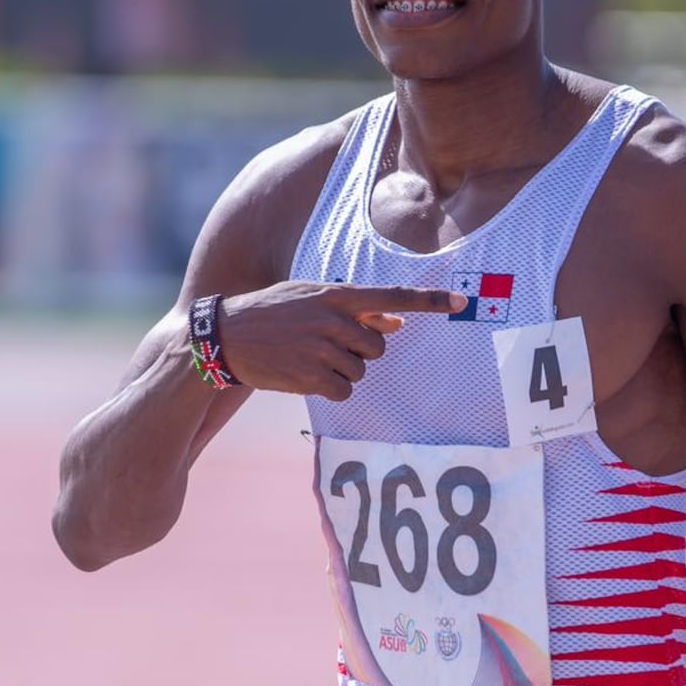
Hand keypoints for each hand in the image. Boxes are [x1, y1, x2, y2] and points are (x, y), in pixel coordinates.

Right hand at [217, 281, 463, 399]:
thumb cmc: (273, 314)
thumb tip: (396, 324)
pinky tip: (305, 375)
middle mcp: (333, 319)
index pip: (393, 296)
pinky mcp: (311, 376)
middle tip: (328, 346)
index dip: (430, 300)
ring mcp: (322, 348)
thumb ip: (355, 310)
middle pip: (377, 348)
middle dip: (360, 352)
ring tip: (308, 357)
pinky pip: (343, 391)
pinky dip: (330, 388)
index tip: (460, 302)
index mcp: (336, 294)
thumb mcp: (310, 299)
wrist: (225, 336)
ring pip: (359, 371)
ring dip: (341, 371)